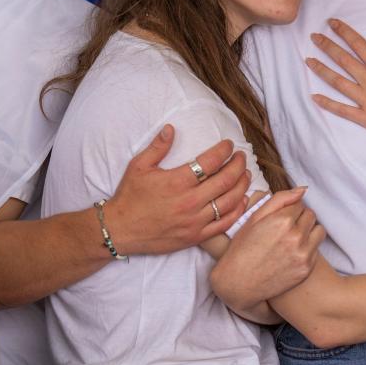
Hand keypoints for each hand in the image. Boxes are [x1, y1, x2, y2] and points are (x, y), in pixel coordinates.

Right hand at [102, 125, 252, 255]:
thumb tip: (171, 128)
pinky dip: (237, 211)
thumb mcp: (139, 166)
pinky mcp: (195, 237)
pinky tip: (243, 200)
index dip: (224, 151)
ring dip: (242, 186)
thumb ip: (158, 147)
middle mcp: (189, 202)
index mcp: (177, 182)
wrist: (119, 230)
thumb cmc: (129, 197)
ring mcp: (194, 221)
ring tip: (246, 174)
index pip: (211, 162)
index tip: (229, 145)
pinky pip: (224, 224)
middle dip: (238, 165)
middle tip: (242, 157)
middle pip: (226, 180)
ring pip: (230, 202)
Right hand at [210, 188, 325, 309]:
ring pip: (319, 231)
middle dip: (300, 219)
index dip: (289, 210)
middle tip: (285, 229)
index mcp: (283, 220)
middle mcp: (296, 236)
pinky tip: (292, 254)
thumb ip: (280, 199)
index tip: (279, 219)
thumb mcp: (254, 218)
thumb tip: (302, 190)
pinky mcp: (306, 269)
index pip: (300, 204)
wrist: (238, 283)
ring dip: (309, 232)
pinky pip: (316, 250)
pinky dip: (308, 249)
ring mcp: (303, 254)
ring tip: (292, 239)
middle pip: (311, 216)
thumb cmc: (243, 248)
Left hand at [305, 19, 365, 147]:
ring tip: (308, 61)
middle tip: (313, 36)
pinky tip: (314, 97)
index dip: (344, 32)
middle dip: (327, 46)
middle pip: (344, 60)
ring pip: (339, 82)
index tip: (331, 23)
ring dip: (322, 70)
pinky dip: (328, 104)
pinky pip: (343, 110)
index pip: (359, 44)